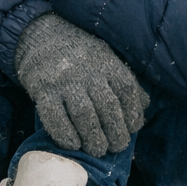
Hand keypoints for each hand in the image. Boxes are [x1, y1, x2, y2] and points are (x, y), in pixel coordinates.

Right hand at [15, 13, 149, 156]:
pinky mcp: (42, 90)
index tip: (133, 129)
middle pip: (107, 106)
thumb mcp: (106, 57)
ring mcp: (64, 81)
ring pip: (83, 114)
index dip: (133, 113)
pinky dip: (65, 134)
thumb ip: (123, 80)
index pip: (127, 89)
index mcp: (106, 62)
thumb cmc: (80, 53)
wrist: (42, 35)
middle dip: (115, 132)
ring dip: (93, 137)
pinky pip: (54, 117)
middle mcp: (87, 71)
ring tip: (97, 150)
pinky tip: (73, 144)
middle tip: (116, 147)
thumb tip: (144, 107)